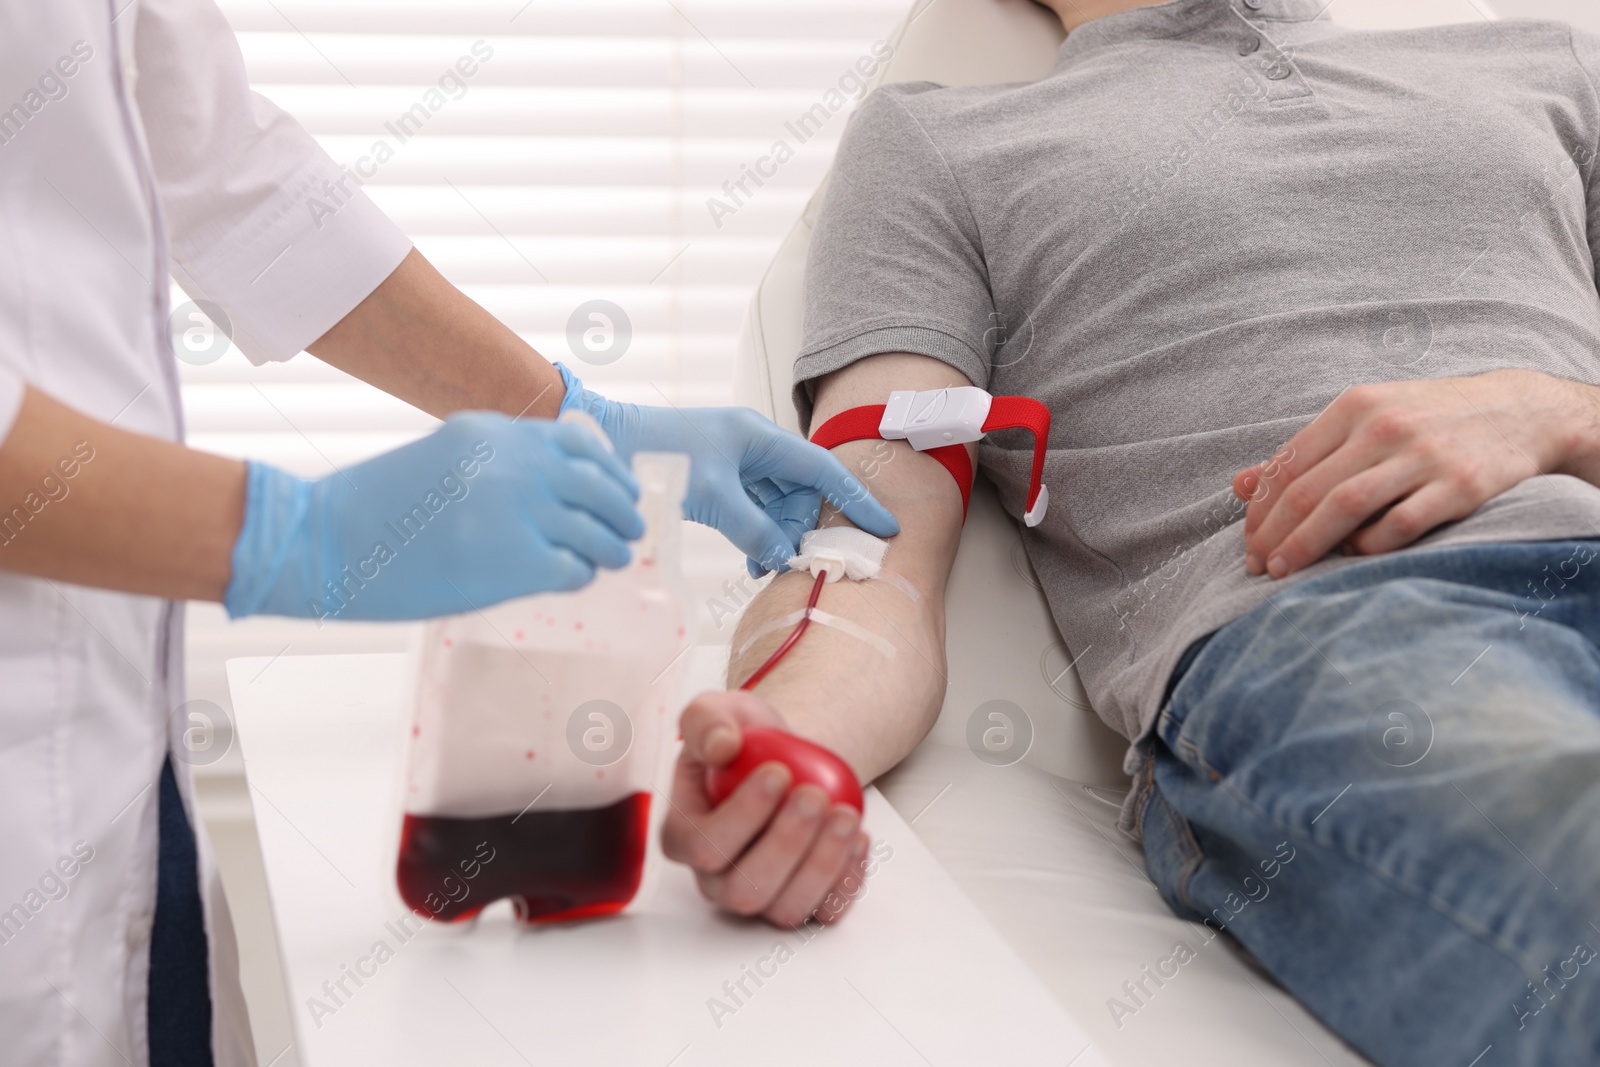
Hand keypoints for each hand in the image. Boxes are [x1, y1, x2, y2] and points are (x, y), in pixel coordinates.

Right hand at [225, 412, 643, 619]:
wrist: (325, 542)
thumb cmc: (375, 508)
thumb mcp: (442, 457)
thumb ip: (499, 463)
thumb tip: (555, 488)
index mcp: (495, 433)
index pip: (579, 442)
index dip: (608, 469)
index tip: (619, 487)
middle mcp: (515, 464)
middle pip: (601, 486)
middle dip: (623, 509)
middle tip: (629, 529)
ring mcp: (519, 512)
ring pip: (599, 531)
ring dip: (611, 548)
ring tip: (610, 559)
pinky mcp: (517, 563)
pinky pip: (576, 569)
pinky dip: (581, 576)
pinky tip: (569, 579)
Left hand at [556, 363, 898, 574]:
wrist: (605, 447)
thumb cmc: (658, 458)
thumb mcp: (713, 497)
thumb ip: (754, 529)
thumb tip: (785, 559)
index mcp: (759, 437)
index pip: (823, 469)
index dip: (856, 499)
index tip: (884, 526)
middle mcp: (753, 444)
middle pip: (802, 490)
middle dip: (806, 526)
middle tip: (803, 561)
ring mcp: (735, 461)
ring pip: (777, 502)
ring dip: (779, 534)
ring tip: (770, 567)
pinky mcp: (717, 478)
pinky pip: (753, 508)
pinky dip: (757, 533)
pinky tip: (753, 558)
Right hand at [661, 690, 870, 927]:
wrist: (785, 759)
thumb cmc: (744, 741)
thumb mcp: (717, 712)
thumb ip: (706, 721)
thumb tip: (721, 745)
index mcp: (684, 836)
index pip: (704, 846)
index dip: (743, 816)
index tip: (779, 772)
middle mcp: (716, 878)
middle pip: (745, 888)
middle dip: (787, 843)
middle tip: (816, 796)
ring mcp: (760, 897)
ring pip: (786, 908)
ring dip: (823, 865)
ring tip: (846, 815)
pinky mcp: (801, 901)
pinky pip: (824, 912)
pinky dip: (847, 881)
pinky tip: (859, 838)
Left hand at [1233, 370, 1576, 578]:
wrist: (1521, 411)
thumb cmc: (1427, 421)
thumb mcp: (1364, 420)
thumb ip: (1305, 453)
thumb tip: (1239, 485)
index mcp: (1354, 406)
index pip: (1287, 465)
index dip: (1260, 510)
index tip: (1248, 542)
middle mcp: (1385, 426)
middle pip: (1309, 490)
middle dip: (1274, 534)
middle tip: (1257, 566)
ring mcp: (1424, 455)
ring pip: (1345, 506)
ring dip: (1306, 545)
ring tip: (1283, 571)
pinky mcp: (1461, 485)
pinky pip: (1401, 524)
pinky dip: (1369, 545)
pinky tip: (1352, 556)